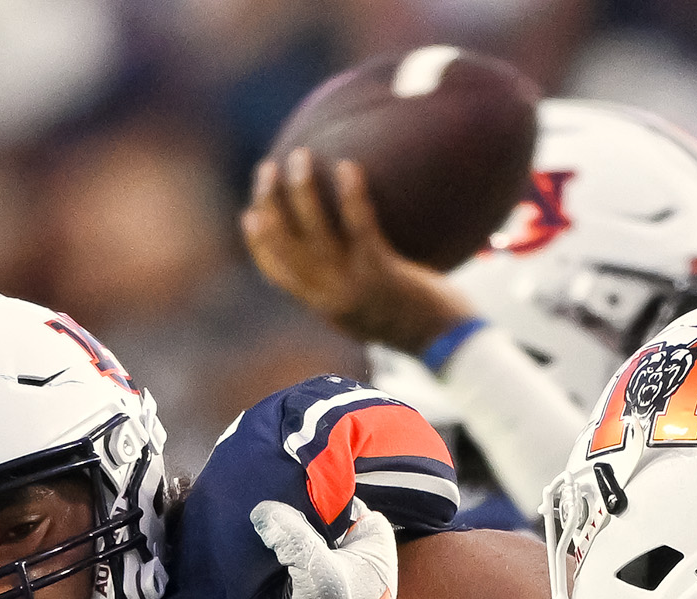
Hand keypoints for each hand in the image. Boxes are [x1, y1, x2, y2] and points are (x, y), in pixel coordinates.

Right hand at [241, 148, 472, 352]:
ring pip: (313, 233)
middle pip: (284, 247)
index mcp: (323, 307)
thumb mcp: (372, 309)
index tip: (249, 212)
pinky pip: (359, 226)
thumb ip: (350, 286)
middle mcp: (329, 299)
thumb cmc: (417, 323)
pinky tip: (349, 166)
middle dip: (268, 205)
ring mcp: (353, 286)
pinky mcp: (380, 273)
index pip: (276, 273)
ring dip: (301, 191)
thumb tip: (345, 252)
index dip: (258, 241)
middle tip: (267, 169)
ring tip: (300, 156)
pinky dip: (351, 195)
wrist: (447, 345)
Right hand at [249, 496, 455, 598]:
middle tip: (259, 500)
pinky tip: (259, 540)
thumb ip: (295, 538)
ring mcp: (336, 558)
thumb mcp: (320, 577)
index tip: (275, 484)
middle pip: (317, 508)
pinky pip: (295, 547)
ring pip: (303, 527)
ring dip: (282, 527)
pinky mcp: (316, 575)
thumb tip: (263, 510)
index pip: (335, 492)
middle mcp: (356, 540)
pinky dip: (279, 545)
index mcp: (372, 532)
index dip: (306, 487)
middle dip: (291, 506)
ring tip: (255, 520)